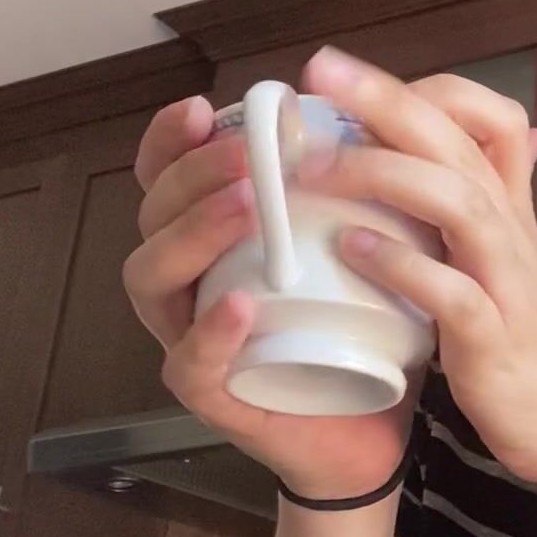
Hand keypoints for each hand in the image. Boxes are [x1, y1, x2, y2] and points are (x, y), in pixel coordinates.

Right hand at [122, 94, 412, 500]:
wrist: (371, 430)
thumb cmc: (356, 332)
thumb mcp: (358, 249)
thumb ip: (353, 190)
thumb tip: (384, 116)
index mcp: (211, 240)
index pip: (168, 176)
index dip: (173, 138)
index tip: (207, 106)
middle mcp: (186, 283)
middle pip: (153, 213)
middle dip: (195, 173)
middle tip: (249, 150)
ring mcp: (189, 339)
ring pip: (153, 278)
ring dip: (195, 234)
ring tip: (247, 204)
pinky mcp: (210, 396)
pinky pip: (189, 362)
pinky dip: (211, 331)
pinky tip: (241, 303)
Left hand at [293, 45, 536, 489]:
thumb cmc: (528, 341)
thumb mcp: (502, 259)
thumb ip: (470, 208)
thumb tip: (434, 158)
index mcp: (508, 208)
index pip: (487, 117)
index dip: (421, 88)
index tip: (346, 79)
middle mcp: (511, 230)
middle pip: (458, 141)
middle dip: (386, 98)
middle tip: (318, 69)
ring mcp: (506, 281)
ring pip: (456, 201)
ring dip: (382, 174)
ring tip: (313, 169)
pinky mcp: (495, 337)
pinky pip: (453, 291)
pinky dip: (402, 264)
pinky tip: (353, 250)